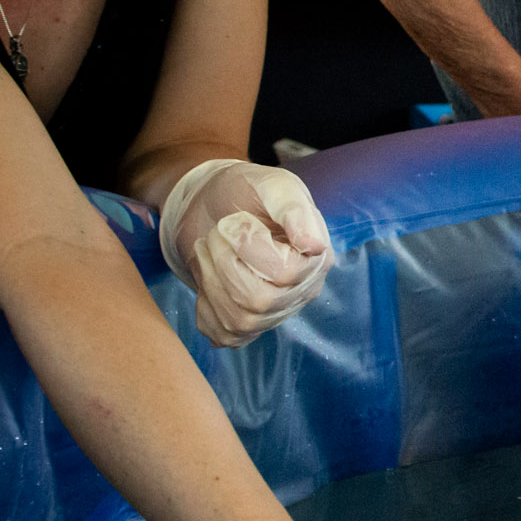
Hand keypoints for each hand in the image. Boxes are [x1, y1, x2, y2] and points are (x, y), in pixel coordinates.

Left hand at [159, 159, 334, 347]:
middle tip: (217, 233)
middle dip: (223, 260)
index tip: (235, 221)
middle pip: (258, 300)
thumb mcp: (272, 185)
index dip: (249, 247)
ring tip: (210, 250)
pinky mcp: (245, 327)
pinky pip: (222, 334)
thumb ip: (294, 209)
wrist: (212, 205)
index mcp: (315, 258)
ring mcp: (273, 313)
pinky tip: (211, 279)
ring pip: (238, 319)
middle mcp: (300, 291)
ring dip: (210, 277)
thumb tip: (314, 245)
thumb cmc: (246, 192)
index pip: (286, 273)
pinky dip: (205, 306)